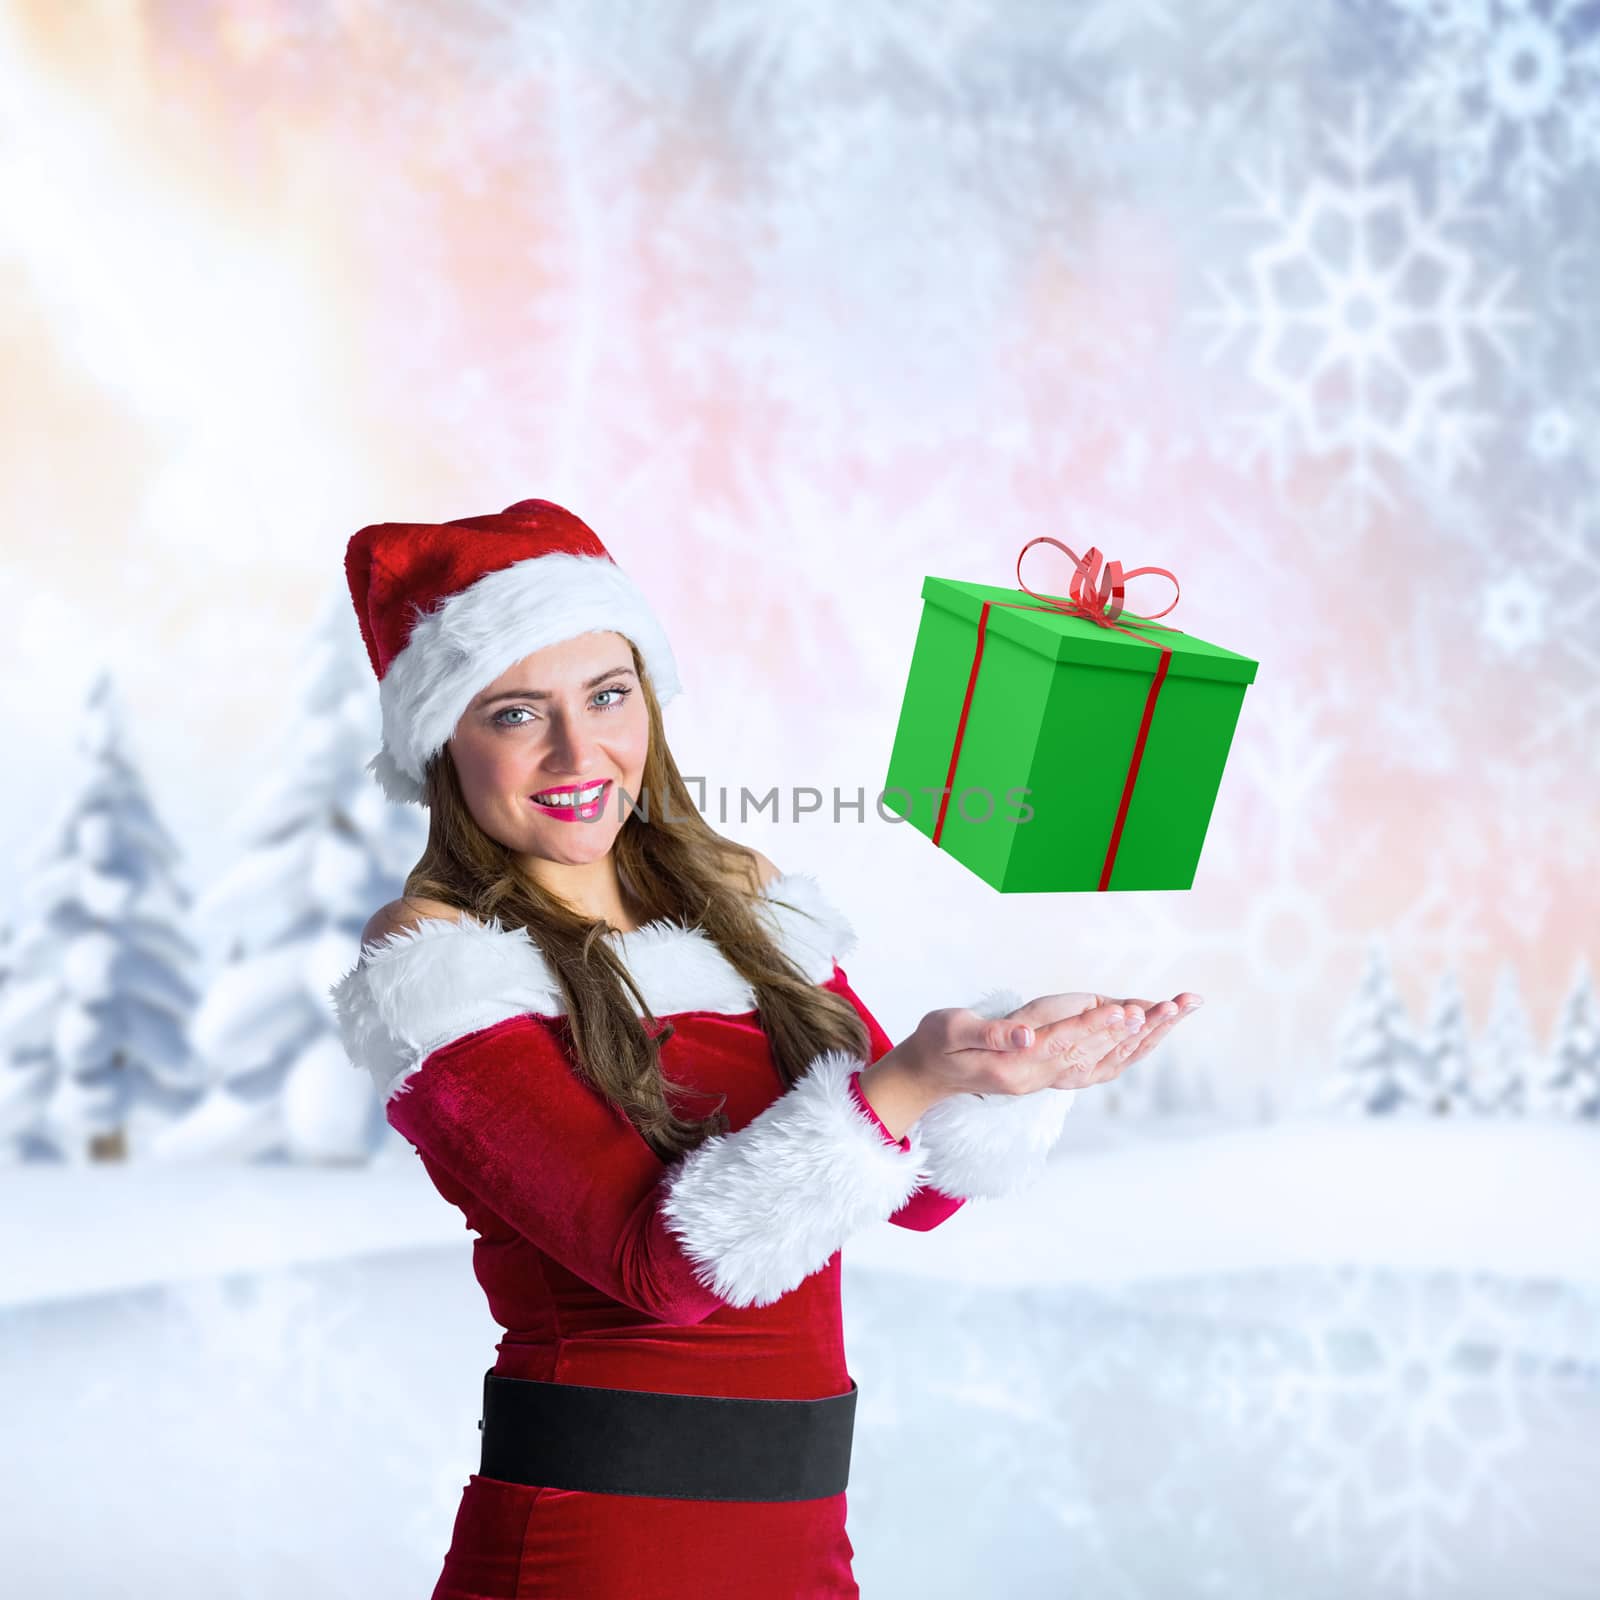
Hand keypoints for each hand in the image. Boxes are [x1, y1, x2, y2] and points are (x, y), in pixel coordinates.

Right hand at [906, 990, 1199, 1099]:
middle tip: (1175, 1006)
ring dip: (1141, 1038)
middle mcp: (1037, 1078)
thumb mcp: (950, 1030)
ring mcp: (1044, 1080)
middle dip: (1137, 1028)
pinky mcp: (1047, 1076)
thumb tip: (1027, 1035)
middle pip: (1095, 1053)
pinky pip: (1096, 1066)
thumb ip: (990, 1032)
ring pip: (1103, 1060)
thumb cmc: (936, 1044)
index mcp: (1014, 1066)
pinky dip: (1124, 1049)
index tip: (1130, 1010)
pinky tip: (1145, 1035)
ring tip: (1176, 1011)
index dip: (1097, 1025)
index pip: (1063, 1042)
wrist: (928, 1075)